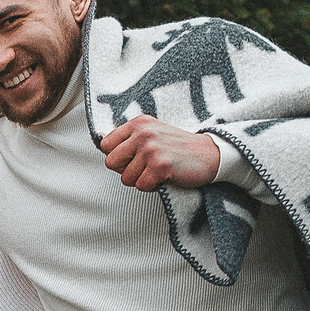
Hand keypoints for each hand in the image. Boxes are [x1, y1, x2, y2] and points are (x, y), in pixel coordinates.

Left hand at [100, 117, 221, 189]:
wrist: (210, 154)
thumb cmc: (177, 146)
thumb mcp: (152, 132)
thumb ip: (127, 136)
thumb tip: (99, 136)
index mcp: (138, 123)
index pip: (106, 145)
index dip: (118, 157)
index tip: (135, 157)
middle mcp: (143, 133)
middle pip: (111, 163)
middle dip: (126, 171)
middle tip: (145, 167)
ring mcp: (151, 149)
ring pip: (126, 178)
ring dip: (141, 180)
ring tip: (158, 171)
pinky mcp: (160, 167)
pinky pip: (140, 186)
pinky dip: (152, 187)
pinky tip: (164, 177)